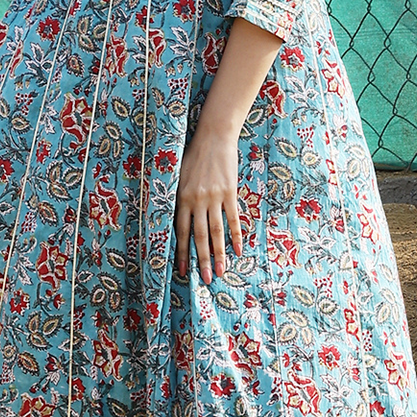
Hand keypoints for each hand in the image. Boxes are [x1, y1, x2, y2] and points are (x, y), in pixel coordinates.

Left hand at [175, 120, 242, 284]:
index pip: (181, 232)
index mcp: (181, 198)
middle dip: (201, 260)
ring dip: (219, 254)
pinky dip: (236, 235)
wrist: (213, 137)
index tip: (183, 271)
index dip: (182, 253)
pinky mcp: (230, 192)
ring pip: (216, 232)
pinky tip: (238, 250)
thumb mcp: (179, 176)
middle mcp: (196, 201)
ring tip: (222, 271)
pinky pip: (233, 219)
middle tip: (206, 280)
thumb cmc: (193, 156)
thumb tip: (177, 221)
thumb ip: (178, 199)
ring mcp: (214, 197)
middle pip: (199, 237)